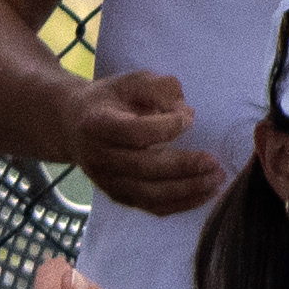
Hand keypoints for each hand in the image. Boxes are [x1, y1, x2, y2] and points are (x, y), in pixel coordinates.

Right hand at [59, 69, 229, 216]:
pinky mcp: (118, 196)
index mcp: (97, 124)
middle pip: (144, 168)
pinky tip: (204, 193)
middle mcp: (98, 157)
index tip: (187, 120)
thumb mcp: (131, 81)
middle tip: (213, 161)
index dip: (165, 128)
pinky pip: (152, 207)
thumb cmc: (110, 100)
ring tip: (216, 179)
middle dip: (184, 166)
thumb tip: (186, 115)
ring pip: (150, 194)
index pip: (134, 132)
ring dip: (187, 190)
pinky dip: (181, 203)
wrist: (72, 126)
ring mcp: (107, 182)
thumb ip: (160, 88)